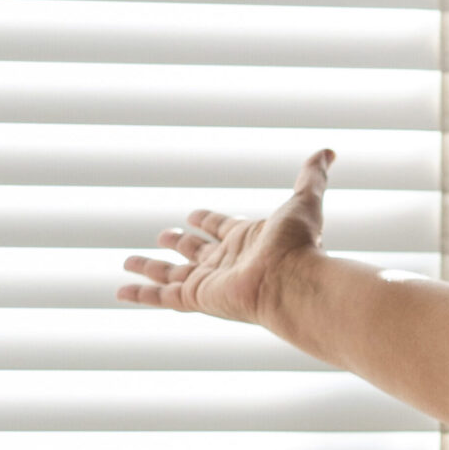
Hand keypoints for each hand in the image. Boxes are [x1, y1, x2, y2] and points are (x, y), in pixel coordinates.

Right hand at [117, 148, 335, 324]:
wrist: (293, 283)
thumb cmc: (299, 246)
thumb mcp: (304, 202)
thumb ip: (312, 177)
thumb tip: (328, 152)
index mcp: (247, 240)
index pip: (221, 228)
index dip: (207, 221)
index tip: (193, 216)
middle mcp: (227, 262)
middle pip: (196, 252)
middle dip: (180, 243)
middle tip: (164, 235)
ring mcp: (210, 281)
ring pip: (171, 274)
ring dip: (150, 267)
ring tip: (129, 262)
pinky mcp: (196, 298)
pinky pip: (161, 297)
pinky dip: (140, 294)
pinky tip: (120, 291)